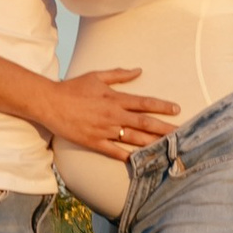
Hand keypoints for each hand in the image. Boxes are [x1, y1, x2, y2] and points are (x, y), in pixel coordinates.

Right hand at [54, 64, 179, 157]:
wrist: (50, 103)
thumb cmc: (73, 88)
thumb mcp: (97, 76)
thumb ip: (119, 75)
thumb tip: (138, 70)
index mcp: (115, 98)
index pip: (145, 103)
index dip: (162, 106)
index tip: (177, 109)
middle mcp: (113, 115)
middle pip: (145, 123)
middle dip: (165, 128)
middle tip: (181, 134)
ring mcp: (104, 130)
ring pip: (134, 139)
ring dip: (152, 143)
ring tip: (168, 147)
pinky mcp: (94, 142)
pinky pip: (115, 152)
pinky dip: (128, 157)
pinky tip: (141, 161)